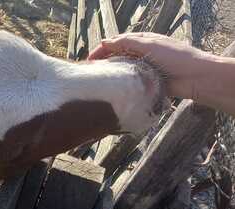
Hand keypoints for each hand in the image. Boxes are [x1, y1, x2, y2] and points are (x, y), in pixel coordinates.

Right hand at [88, 32, 215, 101]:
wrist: (196, 78)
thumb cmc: (176, 57)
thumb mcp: (149, 45)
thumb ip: (126, 42)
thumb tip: (104, 42)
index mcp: (143, 42)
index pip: (117, 43)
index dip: (102, 50)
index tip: (89, 60)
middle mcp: (143, 54)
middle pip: (118, 56)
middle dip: (103, 62)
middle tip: (89, 72)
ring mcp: (145, 69)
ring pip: (123, 70)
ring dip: (111, 74)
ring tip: (98, 81)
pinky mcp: (148, 83)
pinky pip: (131, 83)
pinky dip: (121, 84)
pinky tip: (113, 89)